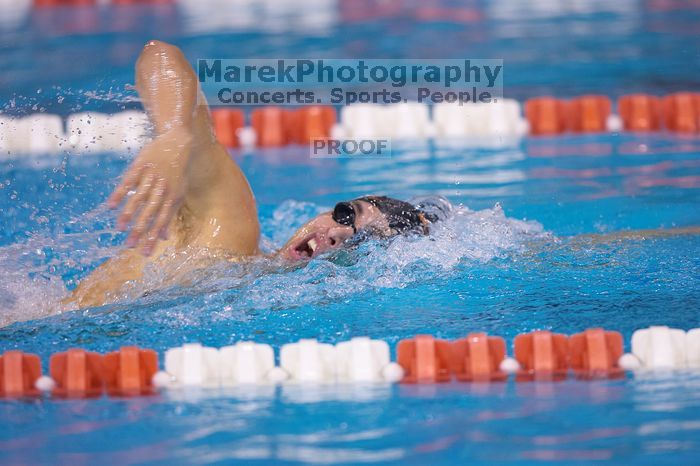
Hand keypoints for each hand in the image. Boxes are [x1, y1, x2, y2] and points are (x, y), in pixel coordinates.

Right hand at [107, 129, 191, 255]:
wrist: (177, 141)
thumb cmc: (178, 172)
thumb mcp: (180, 193)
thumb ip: (170, 215)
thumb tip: (164, 237)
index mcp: (173, 197)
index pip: (162, 222)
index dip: (153, 238)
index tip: (144, 253)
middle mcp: (163, 188)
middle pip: (150, 213)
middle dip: (140, 231)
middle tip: (129, 246)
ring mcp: (152, 176)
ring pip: (139, 198)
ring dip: (128, 214)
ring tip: (119, 228)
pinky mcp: (141, 165)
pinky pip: (129, 181)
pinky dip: (119, 194)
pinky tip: (110, 206)